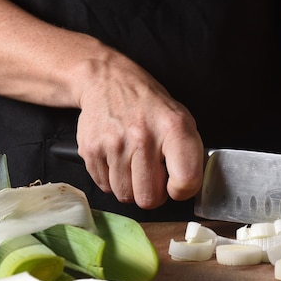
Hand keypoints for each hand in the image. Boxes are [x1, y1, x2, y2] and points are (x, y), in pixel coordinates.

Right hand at [74, 52, 203, 209]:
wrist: (109, 81)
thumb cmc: (150, 106)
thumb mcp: (182, 120)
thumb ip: (189, 156)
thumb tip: (186, 189)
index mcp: (173, 128)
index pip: (185, 180)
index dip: (182, 190)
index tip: (177, 184)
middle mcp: (143, 136)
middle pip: (148, 199)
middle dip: (152, 194)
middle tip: (153, 177)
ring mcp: (114, 144)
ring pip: (125, 196)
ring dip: (131, 187)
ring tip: (134, 163)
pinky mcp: (91, 149)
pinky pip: (104, 186)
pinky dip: (112, 179)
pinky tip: (118, 159)